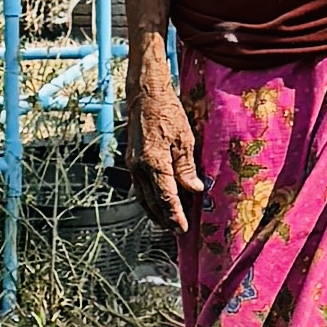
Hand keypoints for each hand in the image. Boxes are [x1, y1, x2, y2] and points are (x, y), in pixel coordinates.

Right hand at [124, 51, 205, 235]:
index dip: (174, 214)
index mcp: (154, 163)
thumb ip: (186, 167)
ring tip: (166, 224)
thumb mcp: (184, 139)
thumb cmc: (168, 113)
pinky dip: (148, 199)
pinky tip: (156, 203)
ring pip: (143, 197)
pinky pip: (139, 187)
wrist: (145, 95)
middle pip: (152, 202)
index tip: (182, 229)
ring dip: (155, 212)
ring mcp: (133, 165)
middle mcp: (139, 168)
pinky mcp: (132, 161)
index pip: (165, 197)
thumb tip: (194, 190)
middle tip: (177, 231)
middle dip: (165, 218)